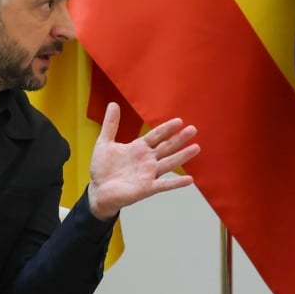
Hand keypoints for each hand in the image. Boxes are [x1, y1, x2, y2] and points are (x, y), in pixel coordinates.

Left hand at [88, 103, 199, 219]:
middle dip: (179, 139)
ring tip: (196, 148)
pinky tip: (189, 180)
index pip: (156, 135)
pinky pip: (164, 184)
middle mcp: (147, 160)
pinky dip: (176, 183)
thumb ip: (111, 125)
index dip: (167, 129)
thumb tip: (113, 104)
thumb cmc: (103, 168)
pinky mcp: (147, 188)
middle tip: (193, 129)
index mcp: (139, 148)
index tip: (179, 121)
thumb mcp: (105, 143)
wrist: (98, 190)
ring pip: (169, 163)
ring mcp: (149, 174)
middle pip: (166, 147)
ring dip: (182, 156)